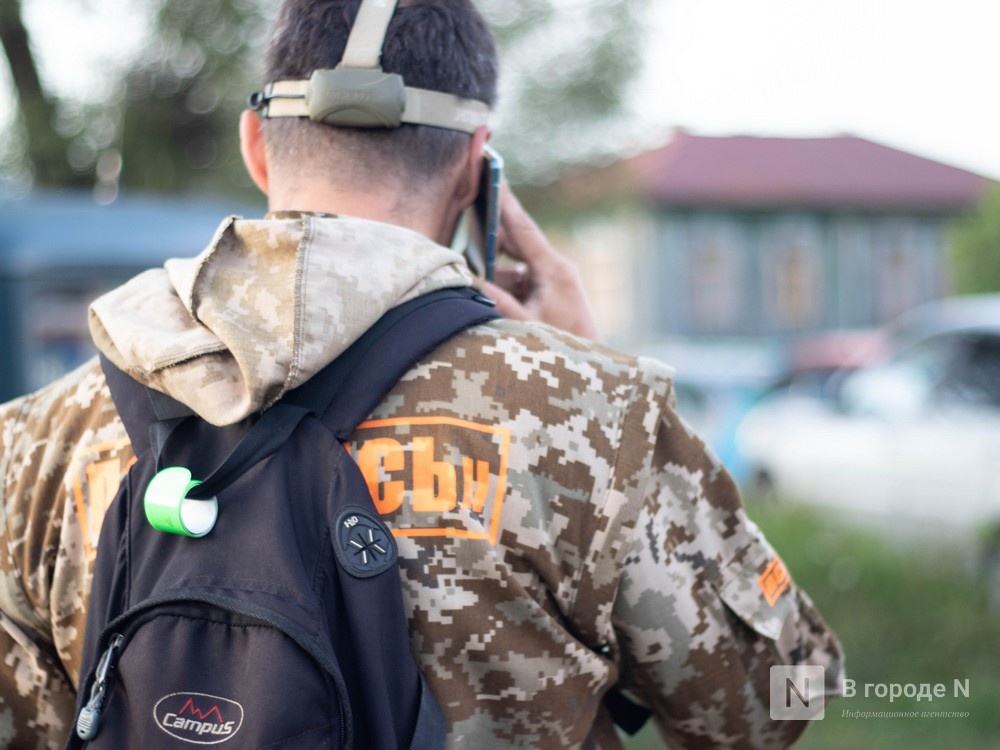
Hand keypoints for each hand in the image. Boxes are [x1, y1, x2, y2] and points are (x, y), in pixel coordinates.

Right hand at [480, 185, 598, 339]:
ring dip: (494, 270)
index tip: (492, 178)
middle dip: (491, 236)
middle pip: (517, 242)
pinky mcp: (550, 291)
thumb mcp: (525, 325)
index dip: (504, 204)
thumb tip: (472, 281)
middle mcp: (556, 268)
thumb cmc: (562, 346)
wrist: (590, 367)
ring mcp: (554, 279)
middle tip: (469, 217)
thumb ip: (498, 302)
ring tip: (473, 273)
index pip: (522, 229)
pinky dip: (503, 284)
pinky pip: (521, 279)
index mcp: (554, 269)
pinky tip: (488, 293)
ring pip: (515, 264)